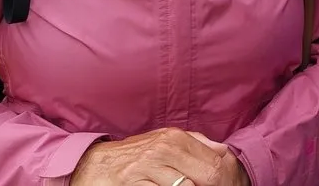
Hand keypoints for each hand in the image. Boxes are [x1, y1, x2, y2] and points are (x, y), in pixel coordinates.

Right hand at [70, 127, 239, 185]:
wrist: (94, 166)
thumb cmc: (134, 155)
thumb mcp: (164, 141)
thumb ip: (195, 142)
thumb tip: (223, 149)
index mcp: (175, 138)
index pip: (214, 163)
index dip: (223, 179)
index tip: (224, 185)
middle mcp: (163, 150)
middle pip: (206, 176)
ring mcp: (148, 168)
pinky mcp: (135, 184)